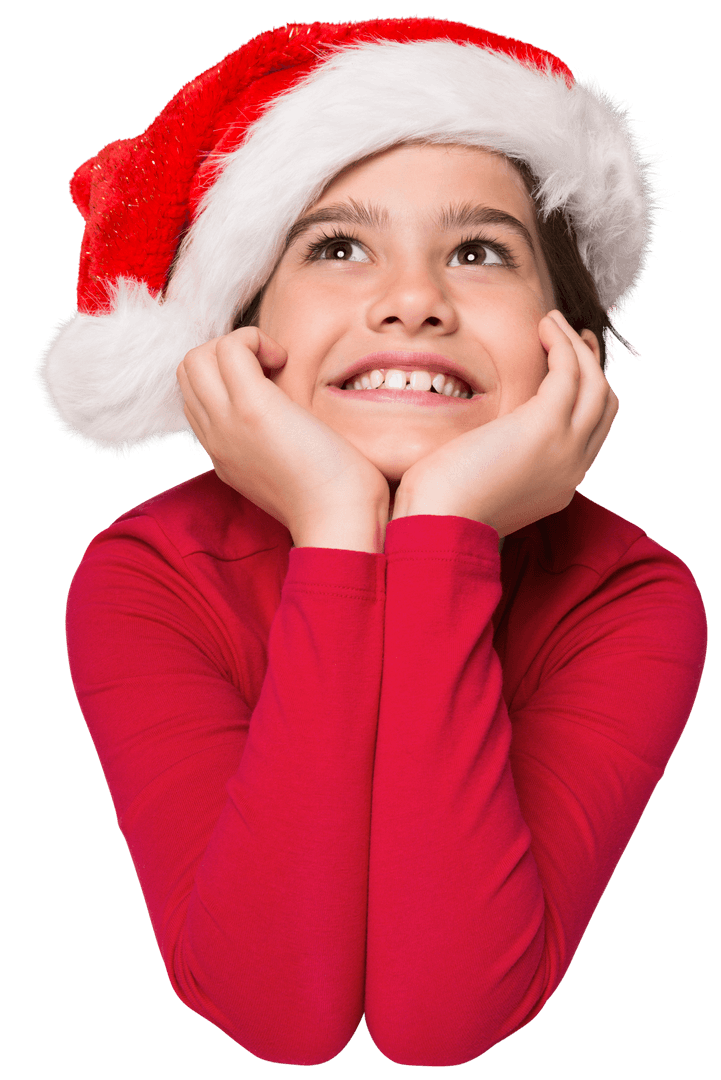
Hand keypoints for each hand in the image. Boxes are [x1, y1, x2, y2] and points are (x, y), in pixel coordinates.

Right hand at [177, 328, 389, 550]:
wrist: (340, 522)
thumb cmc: (336, 500)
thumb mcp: (290, 472)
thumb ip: (275, 446)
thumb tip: (290, 419)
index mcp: (224, 455)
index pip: (196, 399)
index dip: (227, 377)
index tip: (270, 382)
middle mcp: (217, 439)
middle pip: (187, 372)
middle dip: (226, 353)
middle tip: (271, 369)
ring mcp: (228, 423)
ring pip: (197, 357)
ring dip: (238, 344)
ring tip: (276, 364)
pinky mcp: (252, 408)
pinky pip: (230, 346)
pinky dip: (255, 339)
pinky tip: (284, 361)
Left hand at [392, 311, 618, 537]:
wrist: (438, 526)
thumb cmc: (439, 510)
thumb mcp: (478, 486)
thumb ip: (493, 464)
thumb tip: (477, 447)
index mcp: (558, 485)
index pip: (589, 434)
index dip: (583, 396)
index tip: (566, 367)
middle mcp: (572, 469)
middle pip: (603, 406)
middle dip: (592, 367)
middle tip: (572, 336)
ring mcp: (566, 449)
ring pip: (594, 384)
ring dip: (577, 346)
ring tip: (552, 322)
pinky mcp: (547, 427)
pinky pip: (570, 371)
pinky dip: (562, 343)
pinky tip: (543, 325)